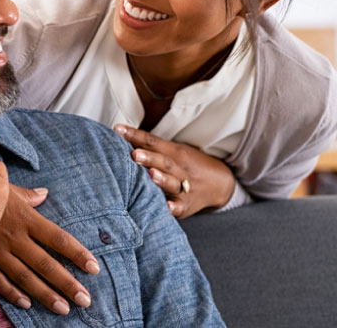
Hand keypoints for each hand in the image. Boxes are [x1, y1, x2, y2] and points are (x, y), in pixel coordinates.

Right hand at [0, 185, 99, 314]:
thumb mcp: (4, 187)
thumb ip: (27, 195)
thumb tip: (44, 194)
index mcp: (24, 217)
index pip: (58, 238)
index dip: (77, 253)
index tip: (93, 267)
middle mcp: (14, 237)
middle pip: (46, 264)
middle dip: (67, 283)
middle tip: (85, 299)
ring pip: (25, 277)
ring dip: (45, 295)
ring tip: (63, 308)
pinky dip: (12, 294)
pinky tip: (27, 304)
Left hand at [114, 124, 235, 217]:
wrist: (219, 183)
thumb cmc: (186, 165)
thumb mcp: (173, 151)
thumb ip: (150, 146)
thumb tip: (120, 135)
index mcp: (173, 152)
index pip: (152, 141)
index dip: (135, 135)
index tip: (117, 130)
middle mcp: (179, 168)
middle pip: (164, 161)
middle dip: (149, 158)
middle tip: (134, 154)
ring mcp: (185, 186)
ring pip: (173, 182)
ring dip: (162, 179)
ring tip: (150, 175)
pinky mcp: (187, 205)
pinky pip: (180, 206)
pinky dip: (174, 207)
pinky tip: (167, 207)